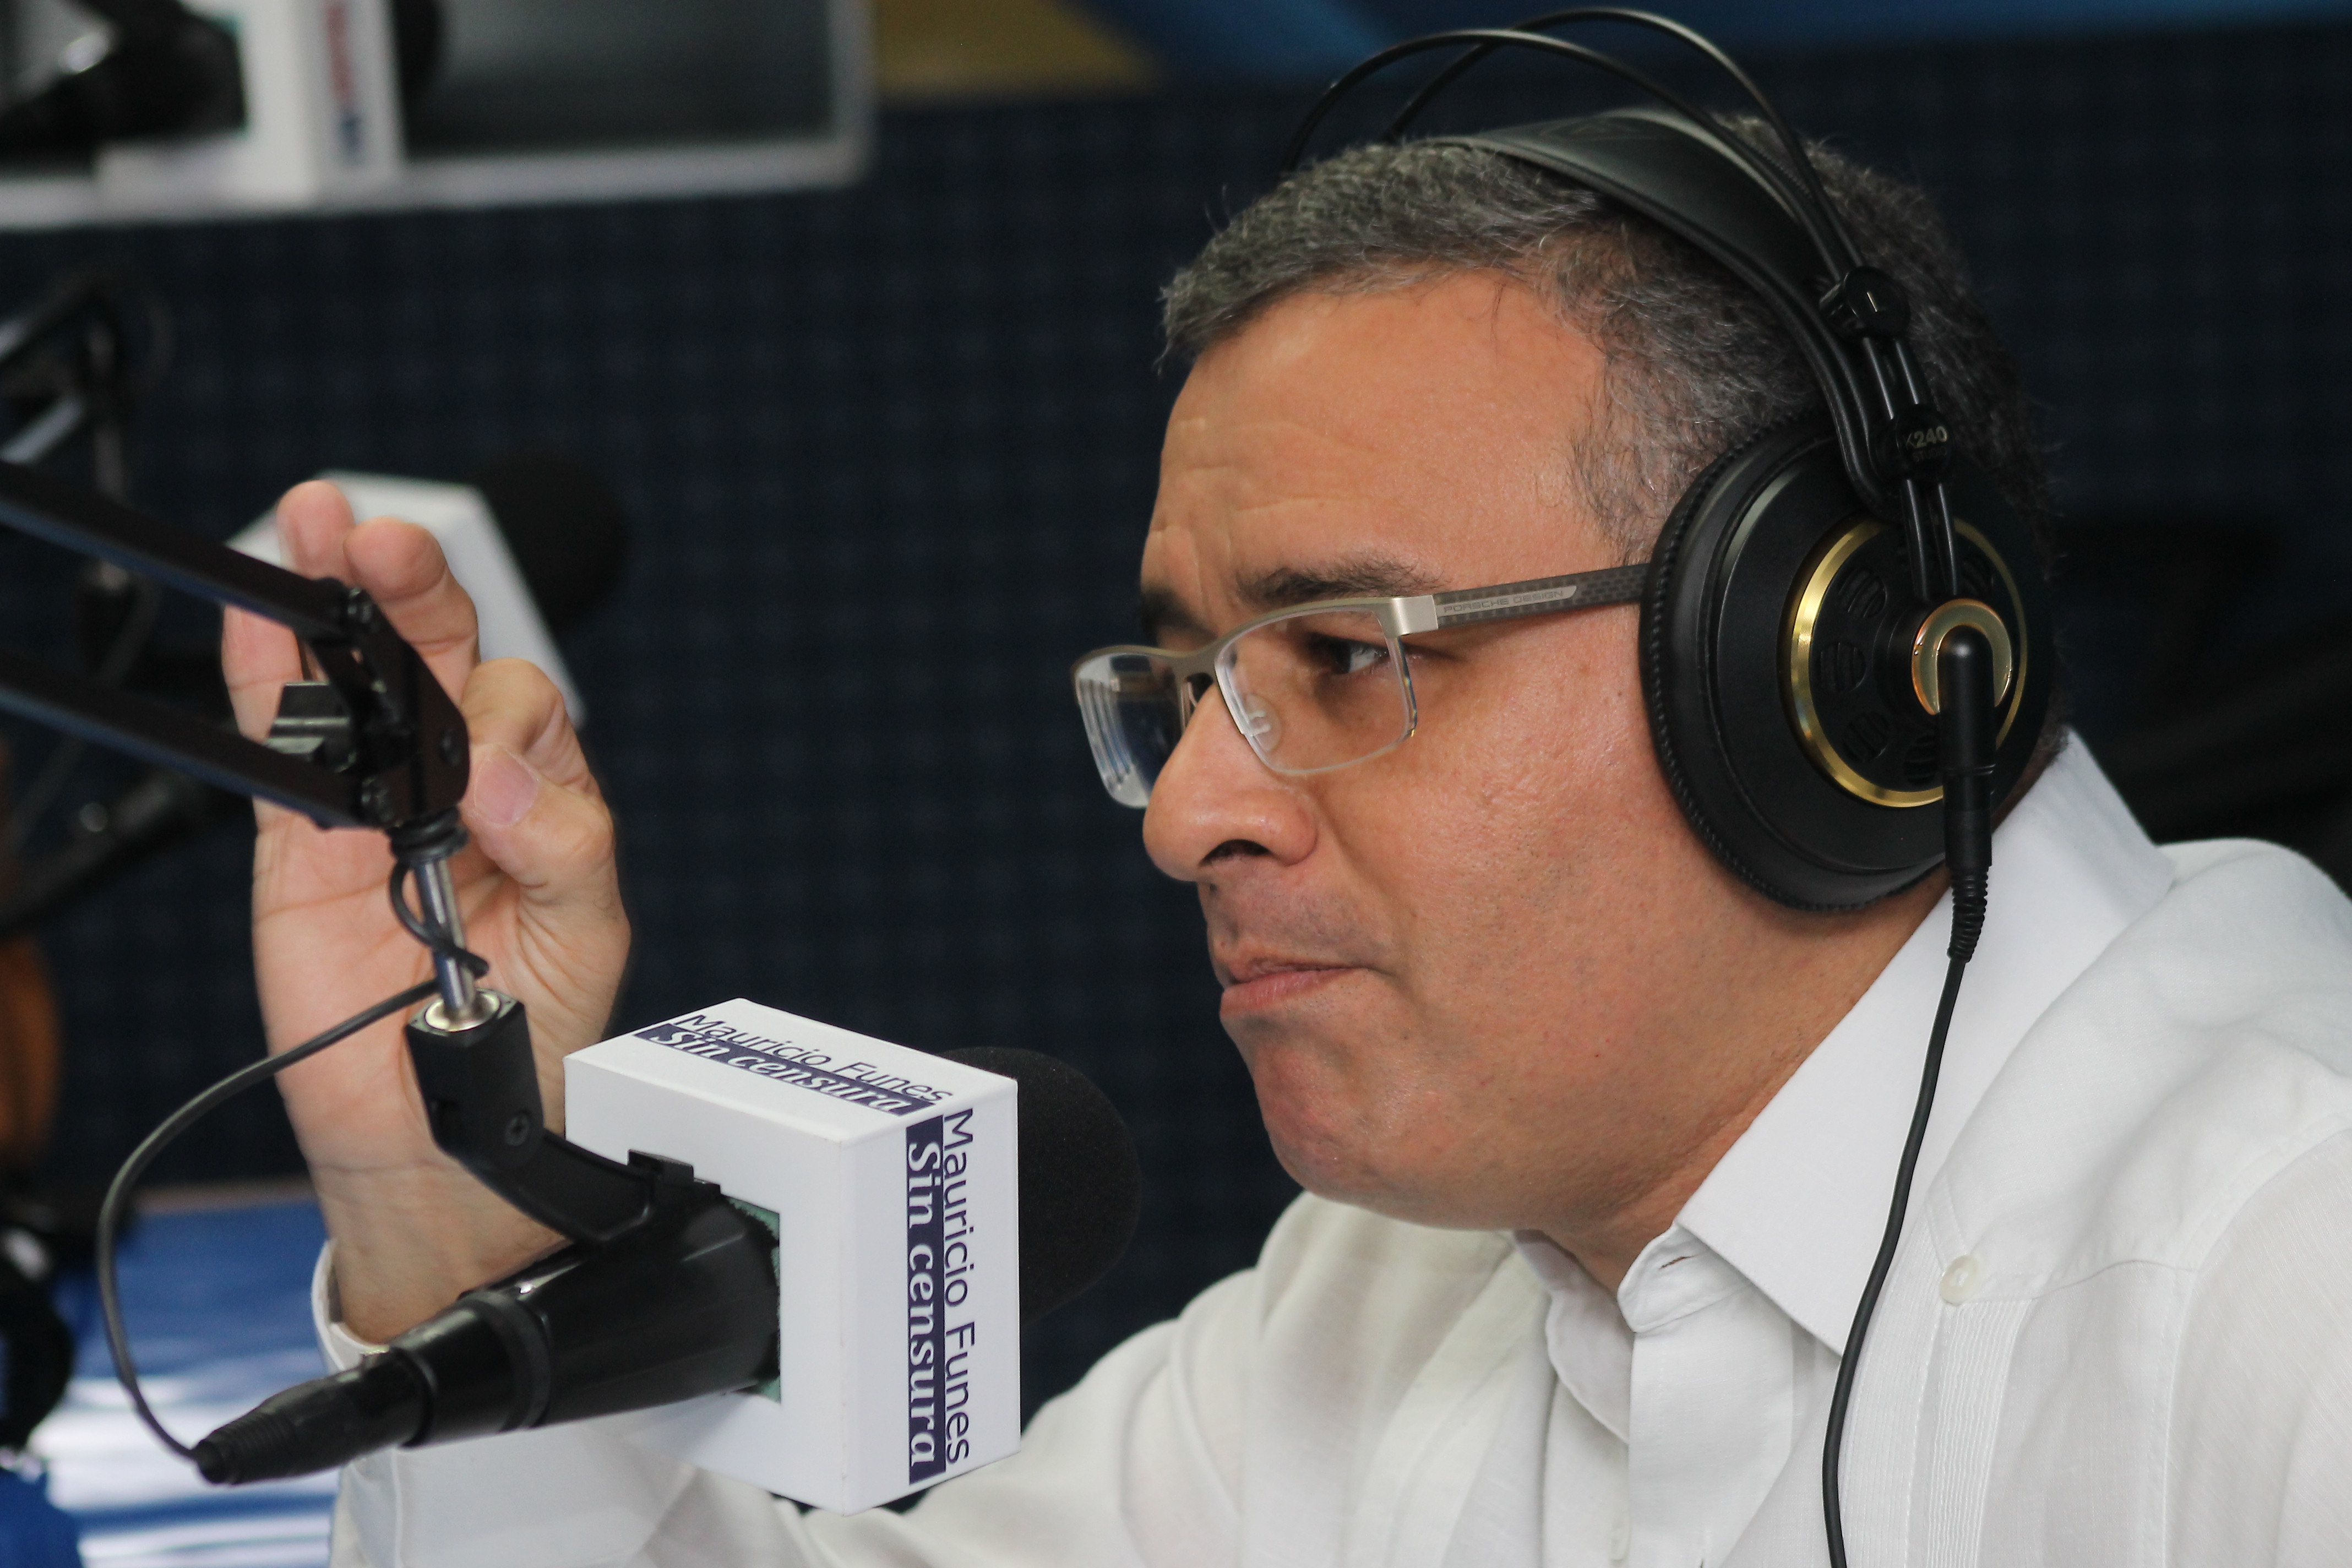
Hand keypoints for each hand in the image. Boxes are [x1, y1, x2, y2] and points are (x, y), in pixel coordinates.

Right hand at [222, 481, 629, 1340]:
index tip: (490, 765)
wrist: (445, 1129)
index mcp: (540, 793)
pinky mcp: (304, 841)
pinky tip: (260, 610)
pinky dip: (267, 675)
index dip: (504, 718)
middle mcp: (461, 785)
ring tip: (319, 525)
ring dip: (337, 598)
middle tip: (389, 542)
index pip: (525, 708)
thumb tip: (500, 778)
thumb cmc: (536, 1032)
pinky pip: (283, 745)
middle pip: (439, 659)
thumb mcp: (585, 935)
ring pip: (358, 681)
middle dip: (417, 589)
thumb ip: (563, 847)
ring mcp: (379, 806)